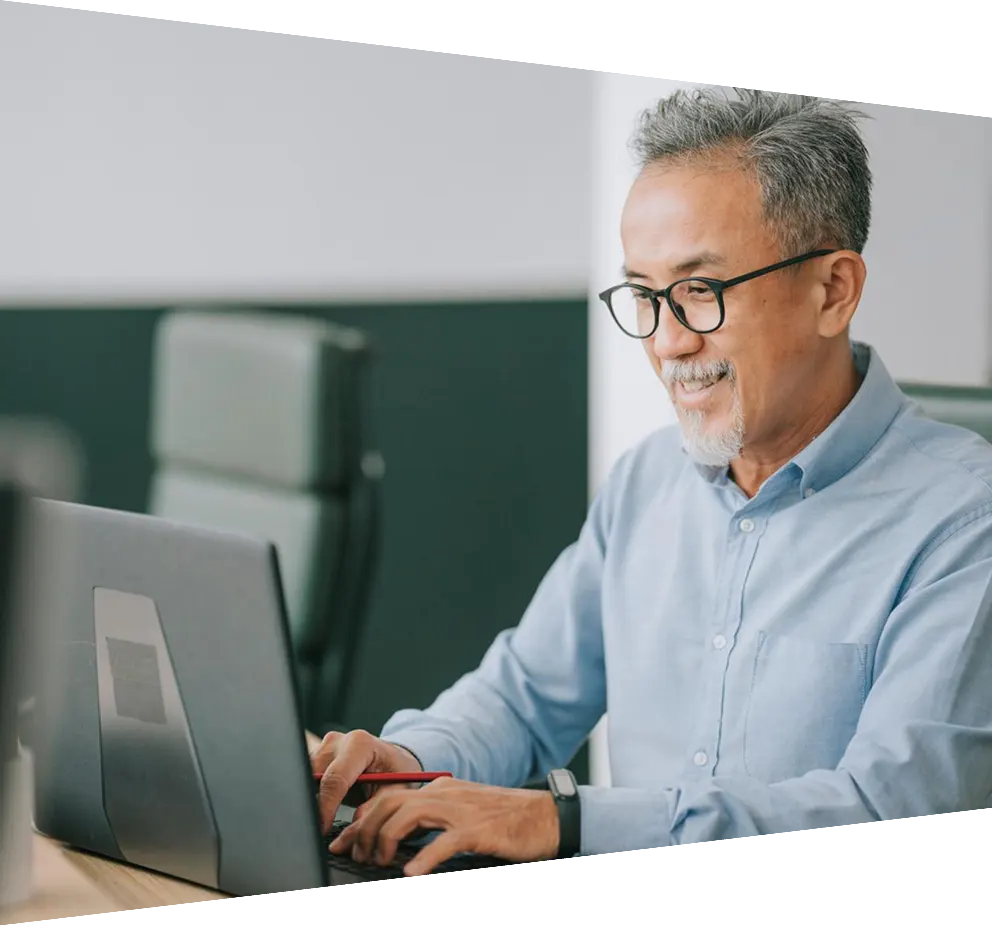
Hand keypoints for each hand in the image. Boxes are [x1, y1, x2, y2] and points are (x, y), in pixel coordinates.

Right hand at [310, 729, 422, 832]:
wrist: (393, 760)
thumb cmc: (396, 773)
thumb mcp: (394, 792)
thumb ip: (374, 808)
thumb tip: (354, 828)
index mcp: (360, 744)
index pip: (334, 779)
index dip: (326, 807)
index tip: (322, 829)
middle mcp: (339, 740)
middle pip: (314, 776)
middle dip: (314, 804)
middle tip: (318, 829)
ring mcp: (325, 745)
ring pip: (305, 776)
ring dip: (311, 799)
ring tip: (321, 820)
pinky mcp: (317, 754)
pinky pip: (305, 776)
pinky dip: (311, 794)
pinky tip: (320, 809)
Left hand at [328, 776, 559, 878]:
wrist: (545, 815)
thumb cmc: (504, 820)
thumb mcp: (461, 812)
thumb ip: (431, 819)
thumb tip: (396, 837)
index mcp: (439, 789)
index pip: (389, 797)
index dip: (361, 819)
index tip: (343, 841)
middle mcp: (445, 794)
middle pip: (390, 803)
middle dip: (365, 829)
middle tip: (355, 855)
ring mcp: (461, 810)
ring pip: (409, 816)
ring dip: (386, 841)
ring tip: (379, 863)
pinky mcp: (478, 830)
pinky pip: (444, 842)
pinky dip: (425, 858)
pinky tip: (413, 873)